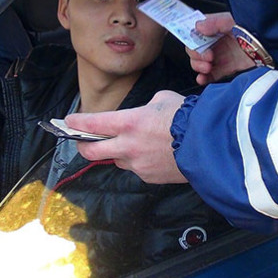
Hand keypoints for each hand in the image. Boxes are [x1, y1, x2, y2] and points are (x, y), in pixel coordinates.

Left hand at [65, 91, 187, 183]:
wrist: (209, 144)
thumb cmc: (188, 117)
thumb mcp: (163, 100)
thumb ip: (145, 109)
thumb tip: (143, 115)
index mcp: (129, 122)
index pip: (92, 123)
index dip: (76, 123)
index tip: (69, 122)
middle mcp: (127, 146)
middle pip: (91, 151)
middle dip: (83, 145)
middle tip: (82, 140)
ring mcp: (137, 164)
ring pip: (117, 160)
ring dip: (117, 152)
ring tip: (132, 144)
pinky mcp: (148, 177)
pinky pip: (136, 169)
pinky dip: (138, 161)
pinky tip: (153, 154)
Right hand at [186, 12, 255, 85]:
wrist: (268, 43)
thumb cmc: (251, 27)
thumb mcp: (231, 20)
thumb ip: (214, 22)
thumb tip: (198, 26)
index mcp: (213, 28)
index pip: (194, 35)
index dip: (193, 41)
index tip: (198, 46)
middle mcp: (214, 42)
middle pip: (195, 50)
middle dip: (196, 56)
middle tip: (207, 58)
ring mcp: (220, 56)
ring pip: (200, 63)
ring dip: (198, 67)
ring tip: (207, 68)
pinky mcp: (227, 68)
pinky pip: (210, 75)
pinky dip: (204, 78)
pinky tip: (202, 79)